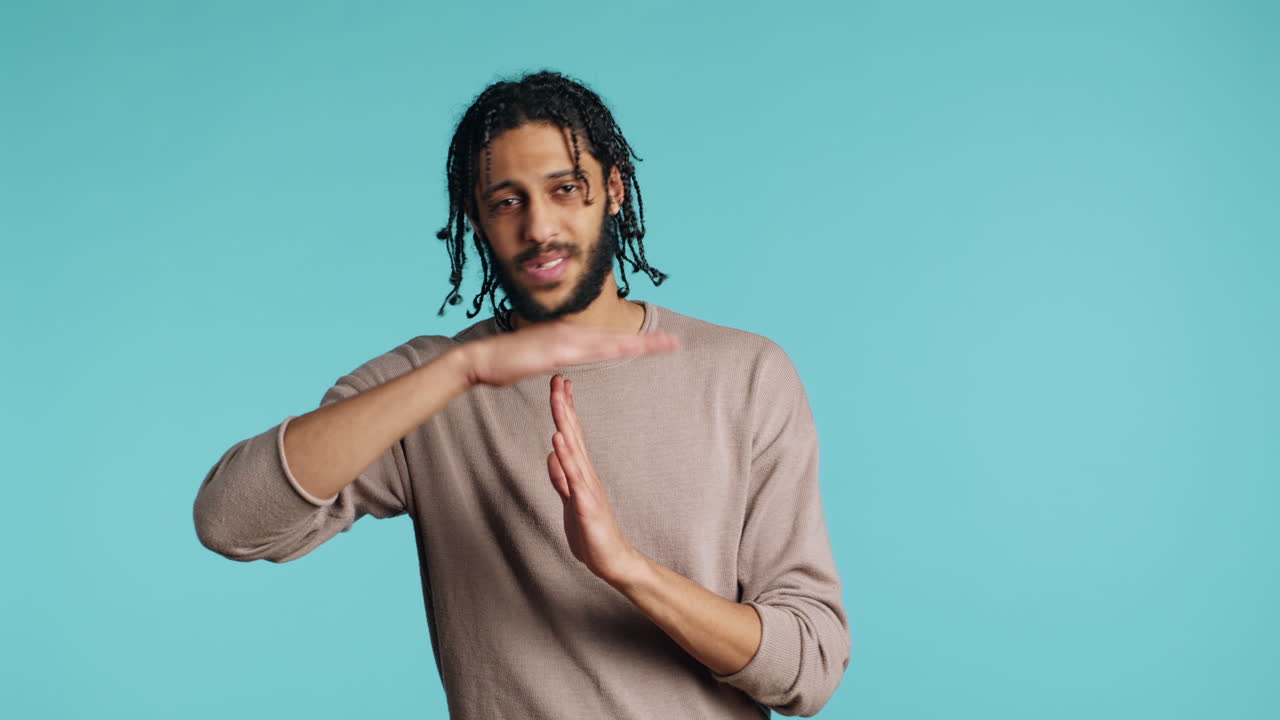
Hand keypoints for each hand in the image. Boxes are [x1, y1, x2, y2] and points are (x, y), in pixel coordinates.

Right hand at [461, 321, 677, 387]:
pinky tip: (630, 349)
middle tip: (674, 342)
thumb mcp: (536, 361)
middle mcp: (570, 334)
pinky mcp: (556, 349)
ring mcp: (564, 339)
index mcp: (567, 337)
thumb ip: (553, 359)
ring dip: (638, 343)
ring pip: (610, 342)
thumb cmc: (504, 363)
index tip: (655, 344)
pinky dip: (614, 349)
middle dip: (646, 341)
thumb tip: (563, 363)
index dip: (632, 341)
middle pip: (616, 337)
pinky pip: (591, 351)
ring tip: (663, 346)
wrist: (480, 359)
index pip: (607, 340)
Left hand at [545, 374, 640, 583]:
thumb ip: (561, 478)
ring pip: (573, 449)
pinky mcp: (586, 503)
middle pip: (572, 433)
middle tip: (558, 378)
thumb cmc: (593, 534)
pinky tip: (558, 439)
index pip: (571, 434)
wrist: (612, 561)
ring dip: (564, 422)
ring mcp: (588, 487)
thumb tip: (552, 454)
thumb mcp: (570, 501)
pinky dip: (565, 456)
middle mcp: (586, 474)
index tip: (559, 386)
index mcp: (581, 473)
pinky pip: (573, 476)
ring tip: (558, 399)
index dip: (564, 410)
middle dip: (564, 406)